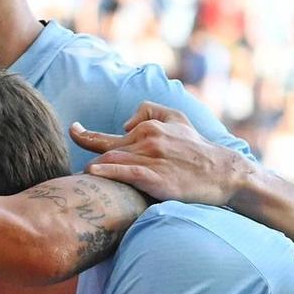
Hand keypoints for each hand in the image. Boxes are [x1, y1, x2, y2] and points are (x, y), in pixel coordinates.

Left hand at [71, 104, 256, 205]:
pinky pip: (125, 172)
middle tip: (70, 174)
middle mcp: (147, 139)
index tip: (71, 132)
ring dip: (92, 170)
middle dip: (87, 160)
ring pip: (111, 160)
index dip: (83, 135)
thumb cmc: (197, 149)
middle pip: (106, 151)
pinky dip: (106, 172)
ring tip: (77, 183)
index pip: (107, 135)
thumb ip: (149, 111)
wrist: (223, 173)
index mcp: (147, 127)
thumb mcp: (177, 118)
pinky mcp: (156, 177)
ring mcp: (151, 158)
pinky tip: (92, 173)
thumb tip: (124, 124)